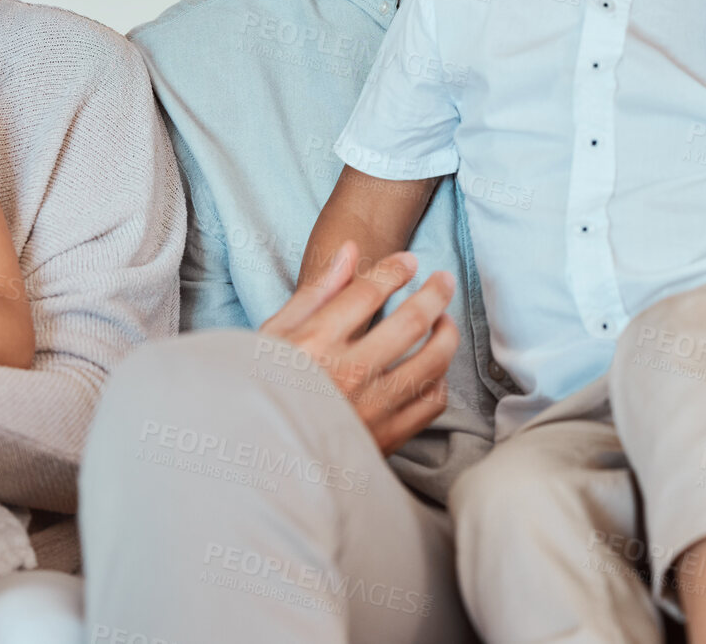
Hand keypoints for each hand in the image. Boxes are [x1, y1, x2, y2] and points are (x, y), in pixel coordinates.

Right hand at [261, 242, 459, 454]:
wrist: (259, 454)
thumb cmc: (260, 388)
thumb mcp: (274, 335)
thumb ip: (315, 293)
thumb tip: (350, 251)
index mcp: (315, 344)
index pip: (368, 293)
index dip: (395, 270)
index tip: (409, 262)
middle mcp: (348, 373)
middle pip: (412, 322)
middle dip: (435, 293)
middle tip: (444, 280)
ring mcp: (372, 409)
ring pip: (431, 362)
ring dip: (446, 335)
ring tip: (444, 322)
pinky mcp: (386, 438)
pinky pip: (431, 404)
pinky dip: (439, 381)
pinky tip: (432, 370)